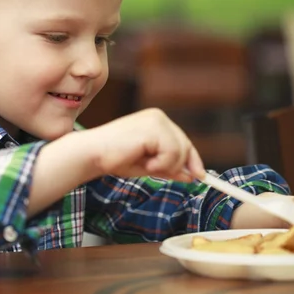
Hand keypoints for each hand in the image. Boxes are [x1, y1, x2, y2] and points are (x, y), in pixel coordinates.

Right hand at [85, 108, 205, 181]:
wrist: (93, 154)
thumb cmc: (115, 158)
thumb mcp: (148, 164)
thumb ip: (169, 167)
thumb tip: (192, 175)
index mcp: (156, 121)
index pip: (184, 140)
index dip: (193, 159)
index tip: (200, 176)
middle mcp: (159, 117)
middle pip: (186, 146)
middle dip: (177, 166)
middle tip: (155, 170)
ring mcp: (157, 121)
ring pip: (180, 152)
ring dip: (164, 166)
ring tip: (143, 164)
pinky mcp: (153, 129)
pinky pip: (171, 154)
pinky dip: (159, 165)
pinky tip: (143, 161)